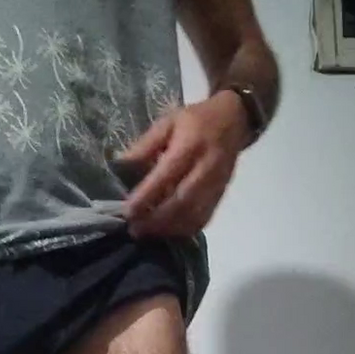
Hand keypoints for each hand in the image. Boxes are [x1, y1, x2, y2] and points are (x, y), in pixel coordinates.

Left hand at [120, 91, 249, 238]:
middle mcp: (206, 167)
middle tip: (134, 229)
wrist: (233, 120)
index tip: (127, 211)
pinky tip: (167, 232)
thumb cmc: (195, 120)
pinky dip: (184, 230)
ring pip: (193, 215)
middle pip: (181, 202)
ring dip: (168, 228)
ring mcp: (216, 184)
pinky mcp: (221, 195)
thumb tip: (120, 165)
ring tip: (147, 233)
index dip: (146, 197)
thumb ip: (145, 145)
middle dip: (156, 220)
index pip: (166, 176)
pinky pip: (203, 219)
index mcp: (191, 145)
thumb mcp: (167, 122)